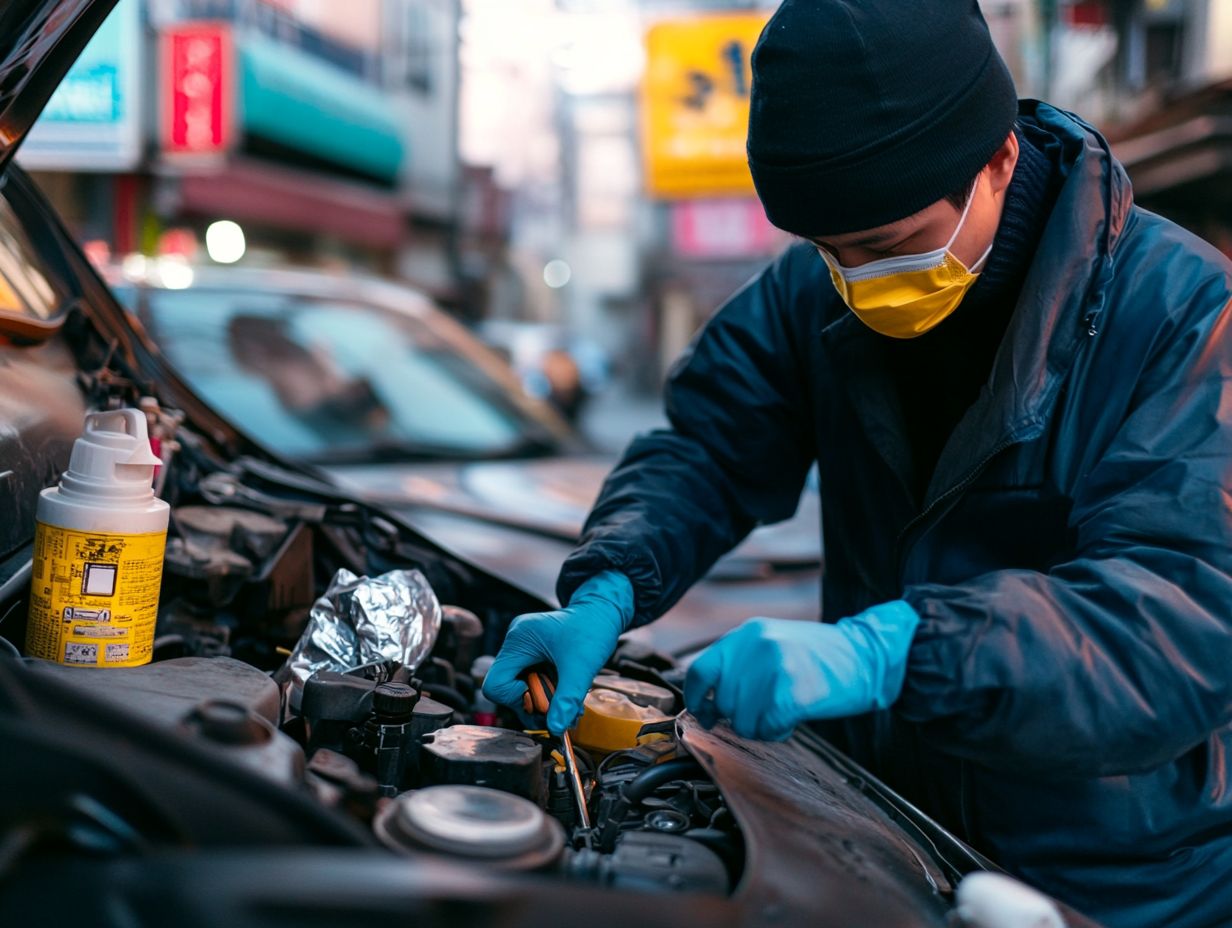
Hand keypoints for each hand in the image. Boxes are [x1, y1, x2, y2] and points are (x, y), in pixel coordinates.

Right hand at [482, 571, 633, 734]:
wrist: (603, 612)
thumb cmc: (593, 629)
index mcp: (519, 640)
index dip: (516, 699)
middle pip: (508, 691)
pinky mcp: (533, 655)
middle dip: (535, 703)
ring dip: (544, 701)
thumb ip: (567, 699)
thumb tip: (556, 729)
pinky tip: (566, 693)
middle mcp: (515, 644)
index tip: (543, 697)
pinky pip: (532, 682)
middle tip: (561, 707)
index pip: (495, 685)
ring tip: (569, 702)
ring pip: (520, 690)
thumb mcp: (581, 667)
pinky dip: (548, 693)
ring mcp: (523, 649)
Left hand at [683, 601, 919, 740]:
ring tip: (779, 715)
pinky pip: (766, 728)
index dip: (697, 698)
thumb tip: (710, 699)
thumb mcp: (773, 643)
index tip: (704, 713)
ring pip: (742, 719)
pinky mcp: (790, 692)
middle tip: (761, 714)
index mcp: (747, 633)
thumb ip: (741, 663)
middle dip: (738, 716)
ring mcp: (773, 668)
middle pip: (723, 700)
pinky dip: (776, 732)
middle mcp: (755, 646)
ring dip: (758, 727)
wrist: (867, 656)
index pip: (700, 670)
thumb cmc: (820, 656)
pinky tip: (790, 720)